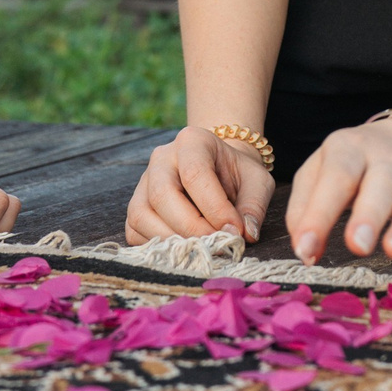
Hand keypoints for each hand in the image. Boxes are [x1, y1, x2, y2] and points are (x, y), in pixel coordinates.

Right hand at [126, 127, 275, 244]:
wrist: (219, 170)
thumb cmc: (237, 174)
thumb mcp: (257, 180)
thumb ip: (254, 205)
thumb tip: (246, 234)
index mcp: (192, 141)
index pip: (194, 173)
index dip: (214, 207)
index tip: (235, 231)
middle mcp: (161, 158)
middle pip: (162, 195)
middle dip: (191, 227)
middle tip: (217, 245)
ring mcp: (144, 182)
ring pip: (142, 215)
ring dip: (172, 240)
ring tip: (202, 250)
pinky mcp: (137, 206)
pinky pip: (134, 231)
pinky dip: (158, 246)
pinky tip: (184, 249)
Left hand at [285, 116, 391, 264]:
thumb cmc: (355, 162)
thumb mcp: (320, 168)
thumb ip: (304, 206)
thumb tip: (305, 250)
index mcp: (350, 148)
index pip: (336, 177)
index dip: (320, 213)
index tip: (305, 249)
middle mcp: (388, 158)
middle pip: (381, 183)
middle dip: (369, 215)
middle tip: (357, 246)